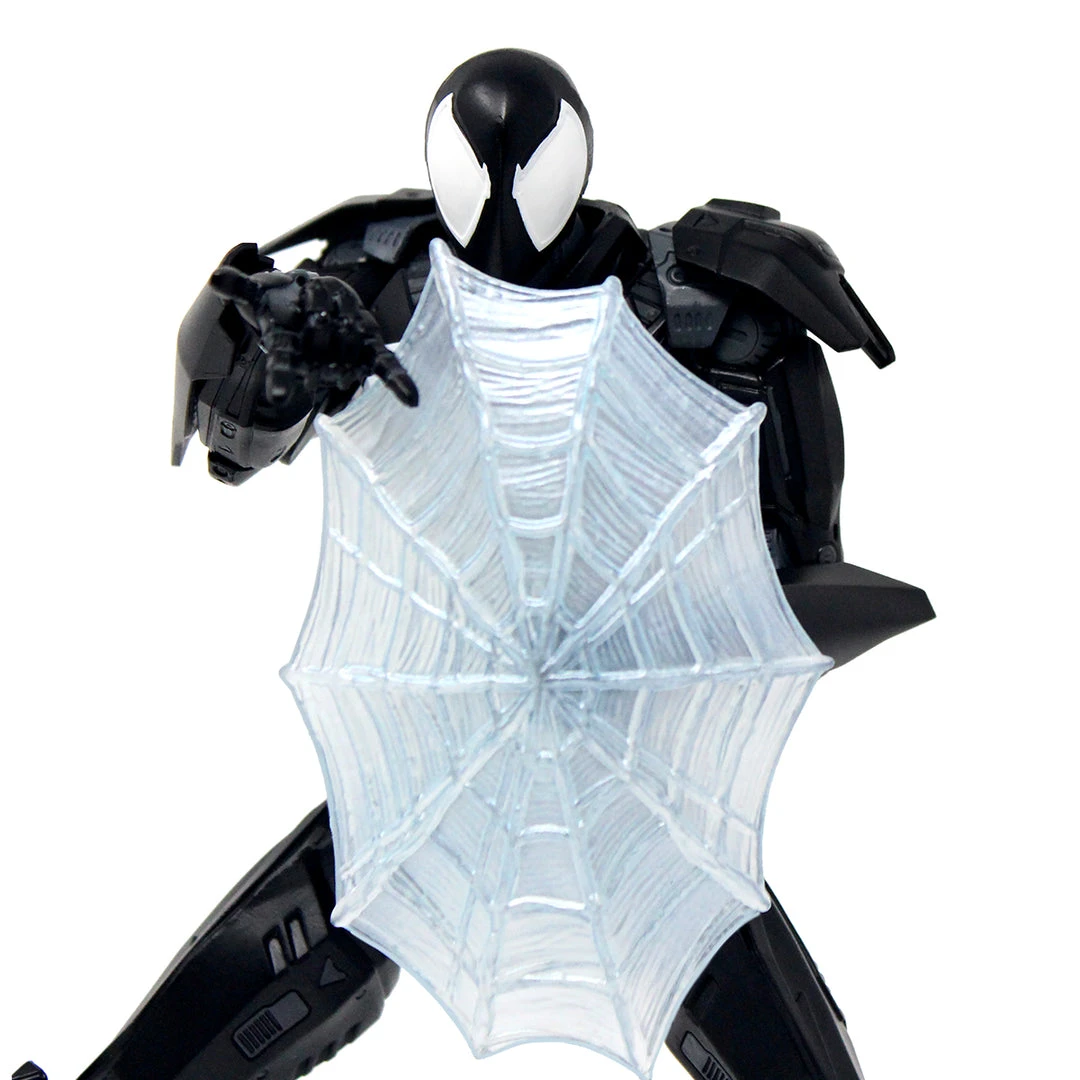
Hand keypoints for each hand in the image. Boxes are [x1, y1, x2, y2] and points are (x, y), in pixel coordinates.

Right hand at [209, 263, 417, 408]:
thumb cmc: (284, 307)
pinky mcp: (369, 348)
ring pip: (348, 346)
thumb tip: (216, 279)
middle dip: (325, 332)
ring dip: (342, 323)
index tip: (279, 395)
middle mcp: (317, 358)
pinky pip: (385, 366)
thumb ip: (240, 289)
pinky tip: (411, 399)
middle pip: (324, 354)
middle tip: (317, 311)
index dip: (282, 379)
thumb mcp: (258, 295)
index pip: (284, 366)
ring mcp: (346, 354)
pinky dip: (397, 381)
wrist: (311, 303)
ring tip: (322, 295)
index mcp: (288, 348)